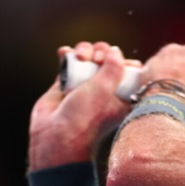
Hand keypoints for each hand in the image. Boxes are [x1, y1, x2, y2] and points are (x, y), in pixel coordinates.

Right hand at [28, 42, 132, 169]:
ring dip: (84, 50)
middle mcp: (105, 90)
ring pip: (88, 57)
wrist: (56, 135)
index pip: (128, 70)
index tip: (116, 60)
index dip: (123, 60)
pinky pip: (70, 62)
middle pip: (107, 59)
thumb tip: (115, 51)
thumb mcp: (105, 90)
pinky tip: (65, 53)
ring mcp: (85, 86)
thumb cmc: (84, 118)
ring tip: (79, 57)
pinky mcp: (67, 83)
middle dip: (101, 52)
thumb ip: (114, 68)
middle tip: (96, 59)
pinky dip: (68, 54)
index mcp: (122, 96)